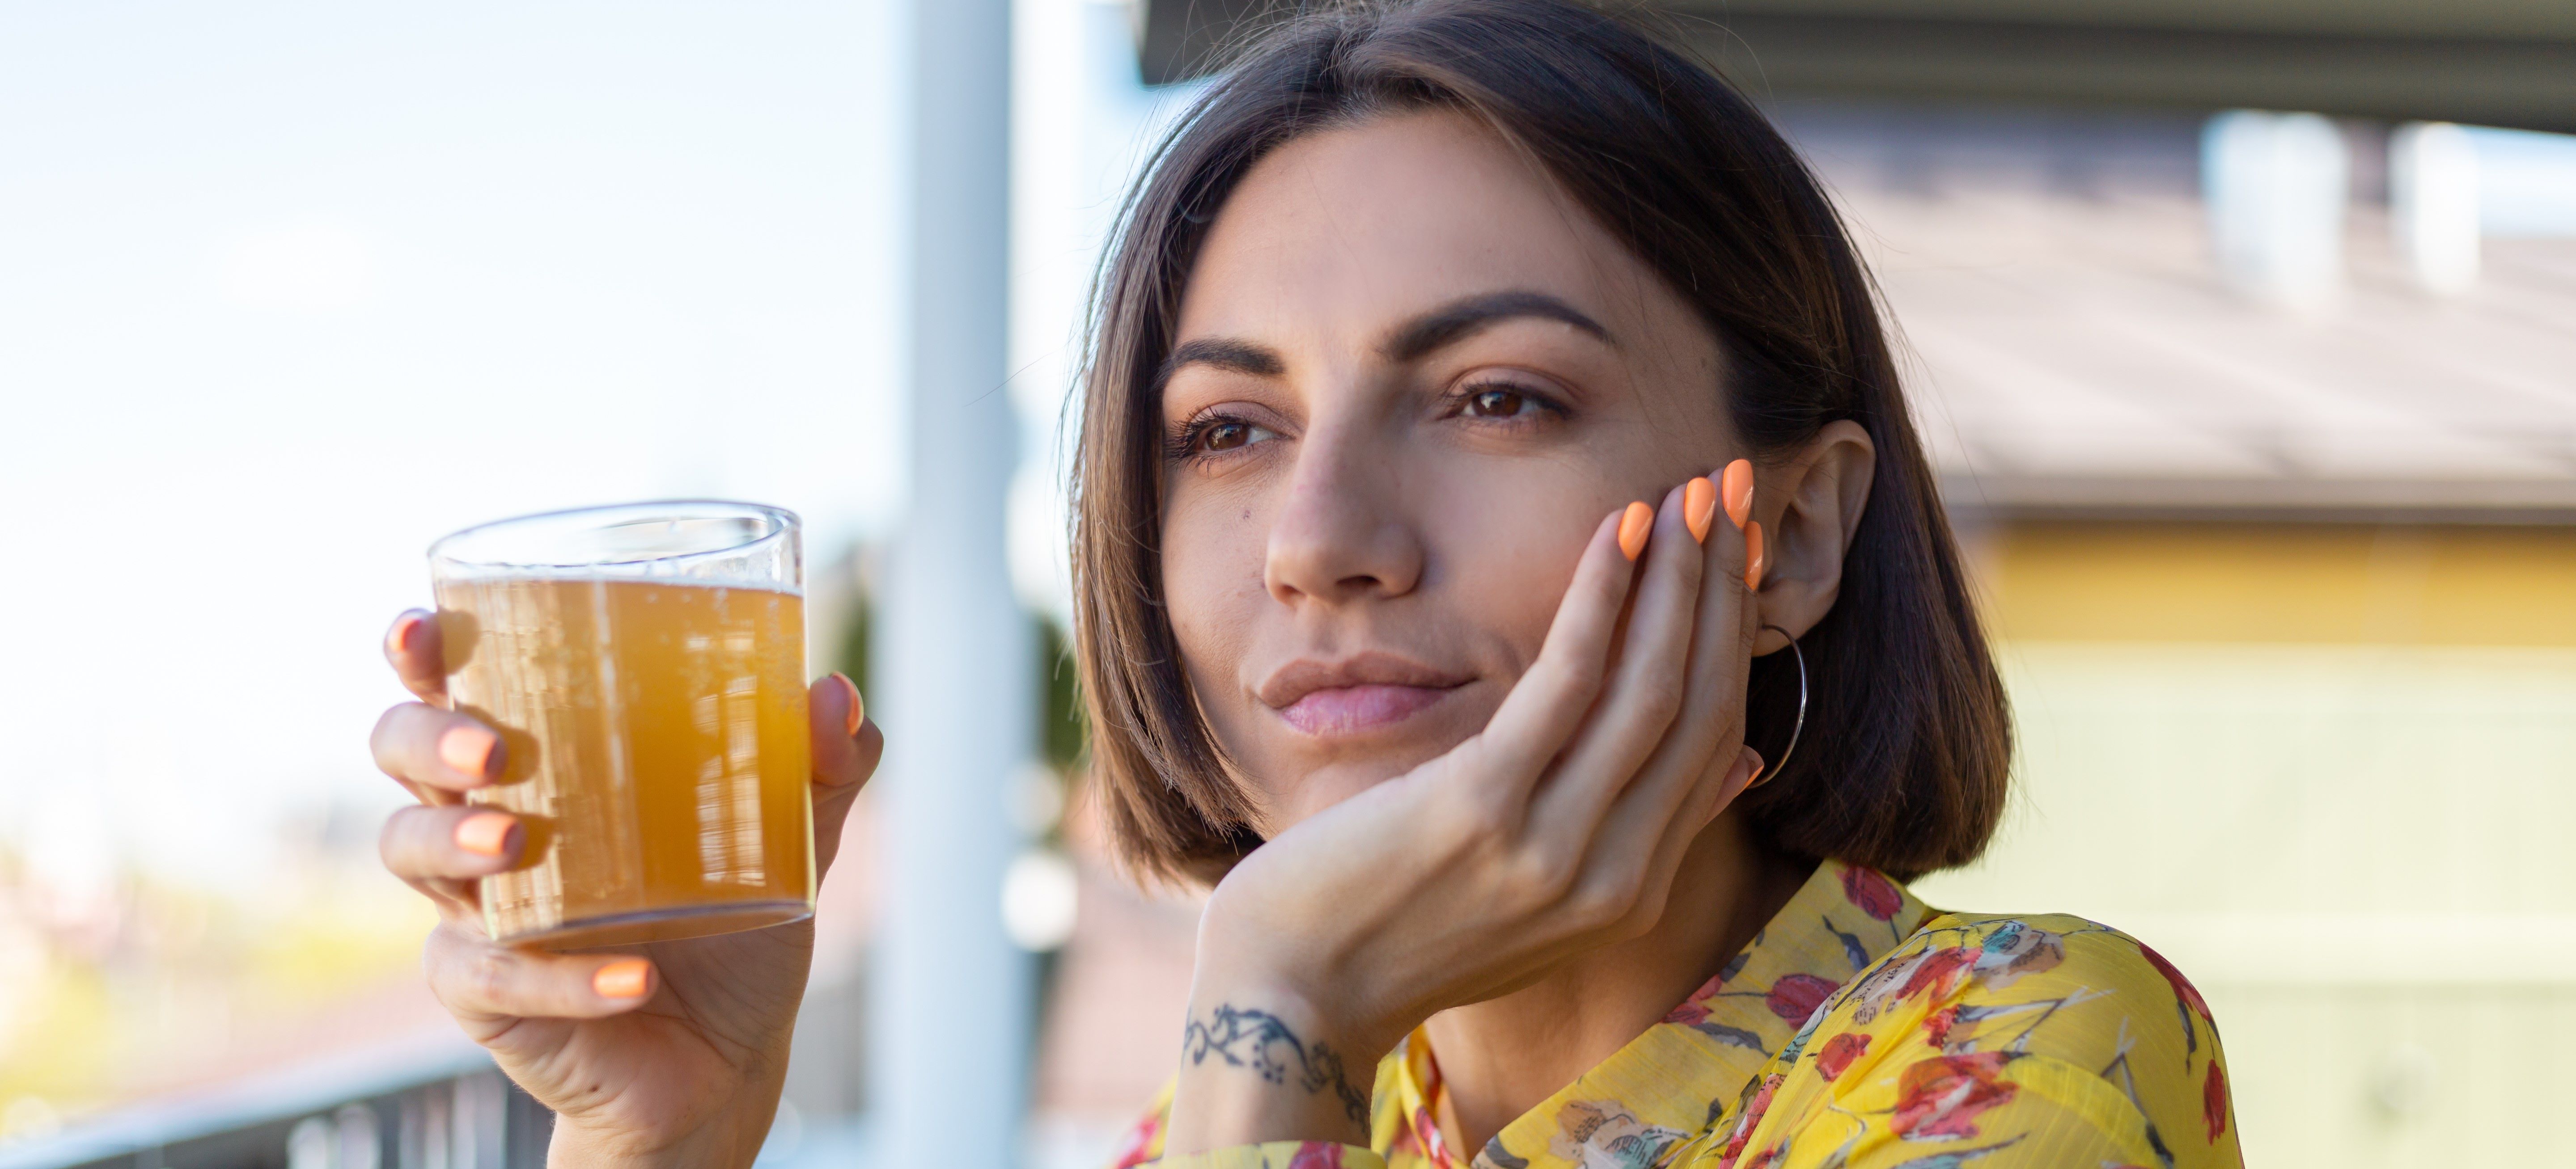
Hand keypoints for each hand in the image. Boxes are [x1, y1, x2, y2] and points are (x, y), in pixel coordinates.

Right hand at [370, 610, 881, 1168]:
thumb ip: (822, 764)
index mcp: (546, 758)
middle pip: (402, 752)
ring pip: (411, 852)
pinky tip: (631, 978)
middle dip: (429, 738)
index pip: (456, 685)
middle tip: (491, 750)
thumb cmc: (734, 917)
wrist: (730, 1054)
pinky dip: (563, 978)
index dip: (422, 651)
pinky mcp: (490, 994)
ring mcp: (478, 908)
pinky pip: (496, 979)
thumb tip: (836, 693)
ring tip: (514, 841)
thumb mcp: (793, 835)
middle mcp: (489, 821)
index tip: (422, 629)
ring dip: (455, 841)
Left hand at [1165, 471, 1764, 1153]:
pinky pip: (1570, 682)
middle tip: (1732, 493)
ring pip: (1651, 688)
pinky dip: (1605, 599)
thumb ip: (1631, 838)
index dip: (1733, 639)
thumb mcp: (1535, 906)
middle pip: (1697, 706)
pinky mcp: (1485, 808)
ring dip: (1680, 578)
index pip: (1713, 743)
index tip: (1735, 556)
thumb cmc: (1392, 933)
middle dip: (1722, 590)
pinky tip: (1620, 531)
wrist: (1293, 998)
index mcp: (1628, 896)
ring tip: (1692, 494)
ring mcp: (1553, 849)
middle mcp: (1611, 879)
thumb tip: (1734, 762)